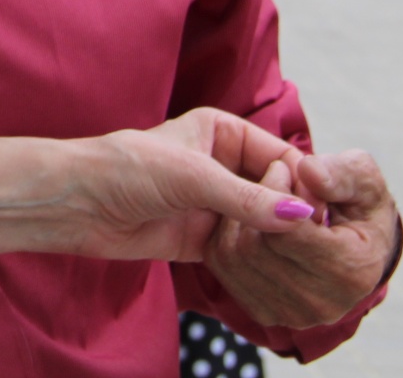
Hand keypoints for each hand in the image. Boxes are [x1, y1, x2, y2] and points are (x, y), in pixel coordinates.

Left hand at [69, 108, 321, 260]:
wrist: (77, 204)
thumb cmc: (126, 169)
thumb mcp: (192, 177)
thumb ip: (247, 198)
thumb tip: (301, 215)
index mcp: (223, 132)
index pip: (281, 155)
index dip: (303, 181)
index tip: (324, 211)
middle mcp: (224, 165)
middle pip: (277, 192)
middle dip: (291, 214)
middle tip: (311, 240)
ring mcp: (216, 203)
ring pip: (264, 224)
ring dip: (274, 240)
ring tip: (289, 256)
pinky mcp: (205, 238)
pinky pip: (244, 251)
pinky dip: (256, 260)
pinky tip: (269, 269)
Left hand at [208, 148, 400, 327]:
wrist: (351, 239)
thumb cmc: (355, 198)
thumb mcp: (360, 174)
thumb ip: (339, 171)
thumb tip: (308, 172)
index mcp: (354, 270)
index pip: (287, 230)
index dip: (276, 191)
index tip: (282, 168)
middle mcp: (324, 304)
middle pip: (256, 245)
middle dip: (253, 200)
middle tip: (268, 180)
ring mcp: (292, 314)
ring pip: (233, 255)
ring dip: (236, 216)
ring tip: (260, 199)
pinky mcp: (264, 312)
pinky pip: (223, 267)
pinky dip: (225, 236)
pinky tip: (246, 220)